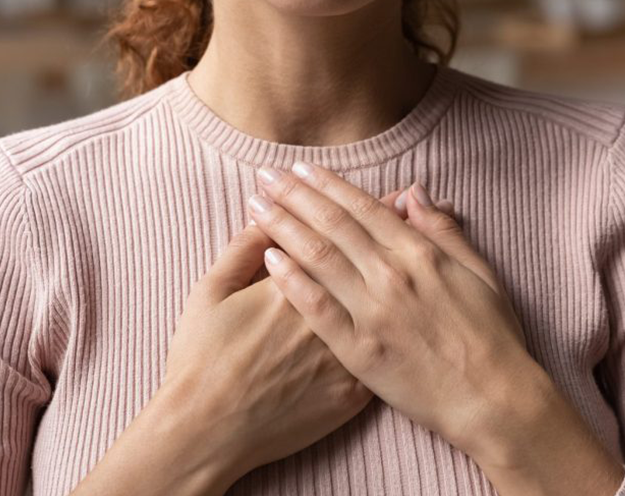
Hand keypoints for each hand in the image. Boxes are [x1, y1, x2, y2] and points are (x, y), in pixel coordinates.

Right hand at [159, 183, 457, 482]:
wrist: (208, 433)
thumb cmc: (201, 359)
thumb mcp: (210, 291)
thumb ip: (241, 249)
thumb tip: (266, 215)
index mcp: (294, 283)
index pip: (338, 234)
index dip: (363, 209)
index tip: (386, 190)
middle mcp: (326, 315)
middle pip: (369, 261)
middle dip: (393, 228)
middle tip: (410, 198)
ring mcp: (343, 355)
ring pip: (386, 303)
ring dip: (404, 268)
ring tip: (423, 241)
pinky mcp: (351, 392)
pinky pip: (386, 353)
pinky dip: (403, 322)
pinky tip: (412, 303)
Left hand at [247, 163, 533, 460]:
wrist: (494, 401)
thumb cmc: (492, 335)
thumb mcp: (478, 270)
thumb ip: (441, 229)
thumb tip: (414, 191)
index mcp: (419, 253)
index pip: (362, 207)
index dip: (328, 184)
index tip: (300, 168)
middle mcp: (391, 275)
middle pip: (332, 224)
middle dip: (294, 195)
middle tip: (265, 175)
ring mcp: (373, 312)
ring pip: (318, 257)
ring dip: (283, 226)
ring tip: (256, 205)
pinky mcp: (359, 351)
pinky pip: (317, 309)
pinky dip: (292, 281)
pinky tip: (269, 260)